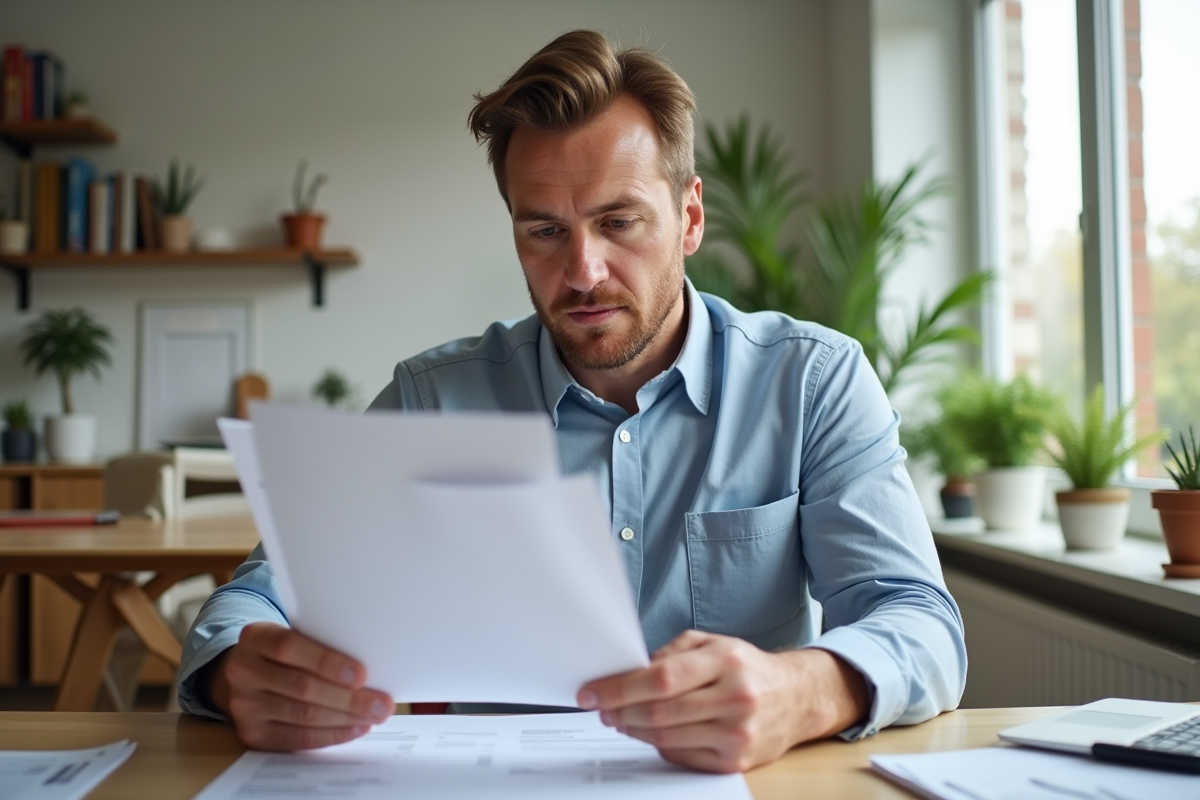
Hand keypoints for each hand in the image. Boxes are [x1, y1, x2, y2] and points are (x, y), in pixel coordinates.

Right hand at [205, 622, 393, 750]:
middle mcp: (243, 670)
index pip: (289, 647)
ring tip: (374, 716)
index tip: (361, 675)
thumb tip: (373, 663)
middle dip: (348, 698)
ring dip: (345, 718)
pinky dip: (331, 735)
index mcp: (255, 637)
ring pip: (303, 715)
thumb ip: (322, 642)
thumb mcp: (296, 636)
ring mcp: (244, 705)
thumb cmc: (287, 652)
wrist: (249, 674)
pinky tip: (355, 728)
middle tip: (382, 704)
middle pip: (302, 687)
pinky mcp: (252, 733)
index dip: (327, 662)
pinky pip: (298, 739)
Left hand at [577, 630, 867, 772]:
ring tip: (620, 719)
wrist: (796, 698)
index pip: (661, 677)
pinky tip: (650, 732)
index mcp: (727, 661)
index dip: (620, 687)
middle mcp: (735, 697)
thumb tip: (628, 672)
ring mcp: (737, 732)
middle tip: (601, 707)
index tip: (593, 692)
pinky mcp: (736, 760)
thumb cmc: (747, 668)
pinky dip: (659, 744)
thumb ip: (671, 654)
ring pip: (667, 737)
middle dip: (620, 711)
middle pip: (660, 711)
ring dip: (634, 729)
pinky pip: (682, 755)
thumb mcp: (713, 644)